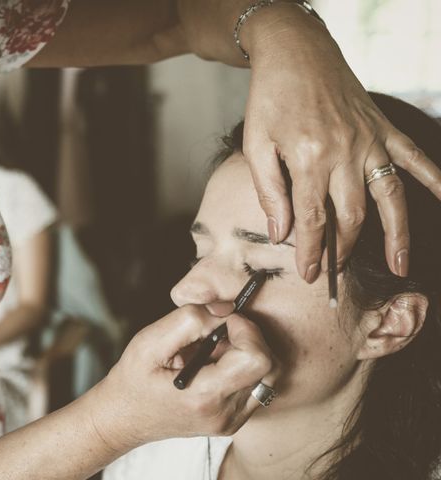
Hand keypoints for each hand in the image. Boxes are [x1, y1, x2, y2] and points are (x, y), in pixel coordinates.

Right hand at [88, 305, 275, 452]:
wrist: (124, 417)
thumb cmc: (133, 379)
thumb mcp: (149, 341)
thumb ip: (189, 320)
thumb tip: (224, 310)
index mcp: (205, 397)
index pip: (257, 359)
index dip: (245, 330)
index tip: (222, 321)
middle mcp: (225, 414)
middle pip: (270, 366)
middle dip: (250, 338)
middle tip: (219, 332)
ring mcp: (232, 421)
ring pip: (268, 376)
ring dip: (248, 352)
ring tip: (215, 348)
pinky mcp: (234, 420)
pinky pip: (257, 386)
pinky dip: (243, 367)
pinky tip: (216, 363)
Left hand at [240, 4, 440, 280]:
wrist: (295, 52)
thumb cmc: (270, 98)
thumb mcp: (256, 144)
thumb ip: (269, 191)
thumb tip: (280, 233)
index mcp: (309, 158)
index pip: (313, 220)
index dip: (311, 252)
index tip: (310, 275)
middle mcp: (345, 153)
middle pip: (350, 216)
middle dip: (341, 250)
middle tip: (334, 274)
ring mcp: (370, 140)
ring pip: (388, 198)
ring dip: (396, 235)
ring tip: (400, 265)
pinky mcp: (383, 128)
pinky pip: (415, 158)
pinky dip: (434, 180)